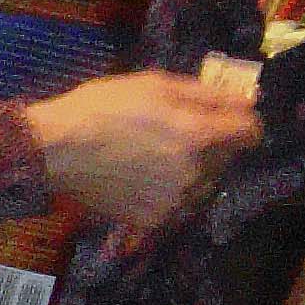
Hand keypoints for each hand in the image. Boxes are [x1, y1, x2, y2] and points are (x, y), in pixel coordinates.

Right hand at [21, 72, 260, 229]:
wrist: (55, 151)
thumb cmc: (103, 108)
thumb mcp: (156, 84)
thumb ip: (207, 94)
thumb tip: (249, 101)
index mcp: (198, 135)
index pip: (250, 132)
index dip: (242, 121)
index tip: (226, 118)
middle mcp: (192, 173)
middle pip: (224, 160)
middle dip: (209, 146)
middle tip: (173, 134)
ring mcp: (172, 201)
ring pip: (200, 186)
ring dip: (189, 172)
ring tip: (153, 158)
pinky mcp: (150, 220)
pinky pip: (174, 205)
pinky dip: (165, 193)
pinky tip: (138, 178)